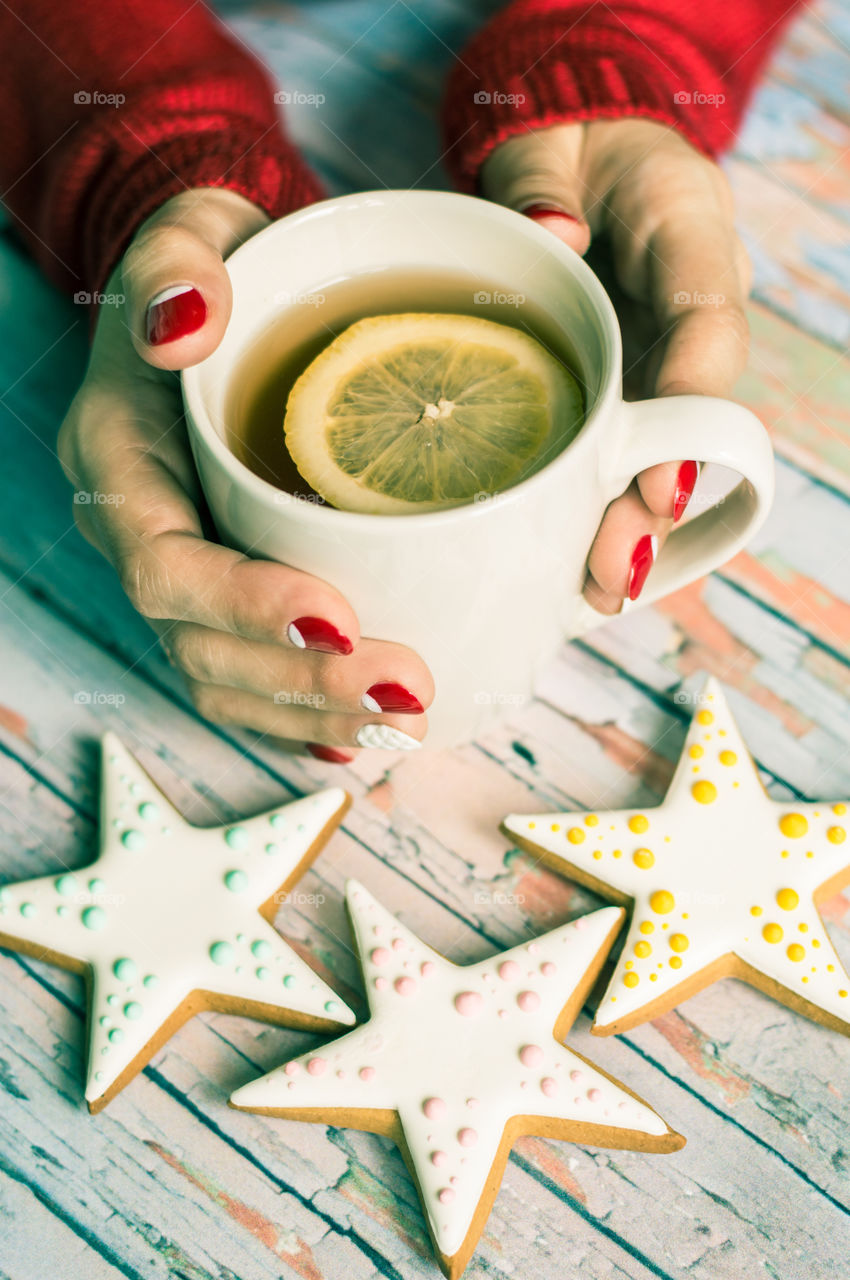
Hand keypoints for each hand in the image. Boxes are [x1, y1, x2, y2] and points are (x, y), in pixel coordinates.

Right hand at [58, 188, 431, 757]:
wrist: (228, 301)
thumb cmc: (221, 269)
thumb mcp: (194, 234)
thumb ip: (180, 264)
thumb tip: (186, 325)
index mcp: (120, 460)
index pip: (163, 561)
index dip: (242, 604)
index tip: (339, 616)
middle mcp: (142, 531)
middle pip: (199, 644)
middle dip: (301, 681)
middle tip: (408, 689)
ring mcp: (184, 569)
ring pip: (226, 678)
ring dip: (313, 715)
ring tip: (409, 722)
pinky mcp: (227, 591)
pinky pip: (250, 677)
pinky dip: (305, 716)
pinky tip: (368, 737)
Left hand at [482, 118, 751, 612]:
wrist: (576, 163)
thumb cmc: (566, 151)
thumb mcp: (551, 141)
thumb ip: (542, 180)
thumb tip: (550, 233)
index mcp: (688, 229)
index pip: (706, 319)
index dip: (690, 404)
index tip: (662, 484)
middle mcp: (689, 307)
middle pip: (691, 415)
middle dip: (656, 501)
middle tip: (615, 568)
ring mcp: (658, 355)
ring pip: (661, 447)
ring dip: (632, 525)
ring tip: (597, 592)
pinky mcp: (622, 390)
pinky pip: (621, 451)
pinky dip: (601, 508)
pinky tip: (573, 568)